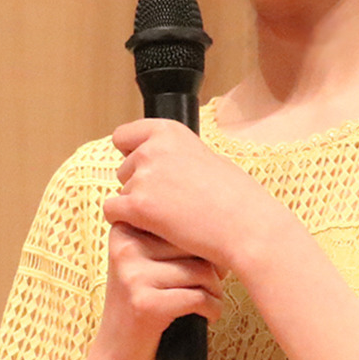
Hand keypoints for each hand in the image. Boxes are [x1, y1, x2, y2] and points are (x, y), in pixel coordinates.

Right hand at [77, 219, 225, 359]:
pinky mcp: (144, 303)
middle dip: (214, 266)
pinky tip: (209, 315)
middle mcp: (124, 247)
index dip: (203, 241)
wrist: (116, 356)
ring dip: (216, 289)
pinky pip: (198, 297)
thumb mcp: (146, 262)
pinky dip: (212, 308)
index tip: (209, 261)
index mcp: (124, 229)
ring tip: (211, 300)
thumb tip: (222, 230)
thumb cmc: (141, 303)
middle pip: (193, 243)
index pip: (181, 221)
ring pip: (200, 270)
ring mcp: (132, 275)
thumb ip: (170, 239)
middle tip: (213, 284)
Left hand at [110, 118, 283, 270]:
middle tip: (170, 201)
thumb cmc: (236, 196)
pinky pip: (113, 212)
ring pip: (120, 192)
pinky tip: (154, 228)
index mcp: (169, 131)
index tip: (144, 167)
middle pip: (123, 168)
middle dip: (139, 185)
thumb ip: (177, 155)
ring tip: (170, 218)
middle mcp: (152, 148)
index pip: (123, 136)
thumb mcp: (207, 157)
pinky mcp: (137, 206)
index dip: (132, 153)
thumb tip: (158, 161)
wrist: (246, 225)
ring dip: (137, 206)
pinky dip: (128, 222)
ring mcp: (143, 176)